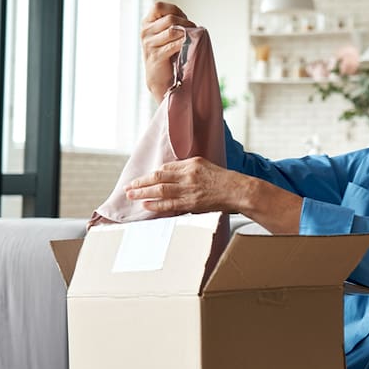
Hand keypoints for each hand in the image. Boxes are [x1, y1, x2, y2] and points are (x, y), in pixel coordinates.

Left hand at [125, 157, 303, 233]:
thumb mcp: (208, 167)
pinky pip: (170, 204)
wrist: (240, 191)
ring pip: (160, 190)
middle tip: (128, 187)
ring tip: (131, 195)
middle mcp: (189, 174)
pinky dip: (155, 204)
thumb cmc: (227, 180)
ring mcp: (190, 189)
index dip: (152, 174)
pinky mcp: (193, 202)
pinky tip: (146, 205)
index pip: (167, 168)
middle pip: (158, 178)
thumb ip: (191, 169)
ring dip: (143, 193)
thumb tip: (175, 176)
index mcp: (192, 163)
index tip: (143, 179)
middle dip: (141, 183)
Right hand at [140, 2, 195, 102]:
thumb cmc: (167, 55)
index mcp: (147, 23)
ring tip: (193, 38)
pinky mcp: (156, 56)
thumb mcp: (167, 35)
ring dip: (187, 33)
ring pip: (172, 31)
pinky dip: (185, 44)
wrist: (160, 78)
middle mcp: (145, 31)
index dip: (174, 10)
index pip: (158, 6)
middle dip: (186, 23)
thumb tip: (190, 23)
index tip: (185, 19)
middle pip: (169, 19)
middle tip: (194, 30)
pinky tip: (190, 45)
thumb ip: (173, 25)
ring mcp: (149, 44)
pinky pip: (174, 45)